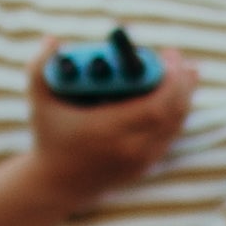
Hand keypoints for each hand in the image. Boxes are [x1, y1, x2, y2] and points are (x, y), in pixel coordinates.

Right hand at [26, 39, 196, 211]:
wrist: (55, 185)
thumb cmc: (48, 138)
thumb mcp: (39, 101)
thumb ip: (39, 66)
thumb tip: (53, 40)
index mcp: (107, 130)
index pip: (155, 106)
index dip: (170, 81)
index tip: (170, 56)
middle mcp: (128, 148)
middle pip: (172, 114)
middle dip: (183, 84)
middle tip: (181, 61)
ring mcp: (139, 161)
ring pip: (175, 127)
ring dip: (184, 98)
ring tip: (186, 74)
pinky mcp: (143, 167)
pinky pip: (169, 138)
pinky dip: (177, 116)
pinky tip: (178, 98)